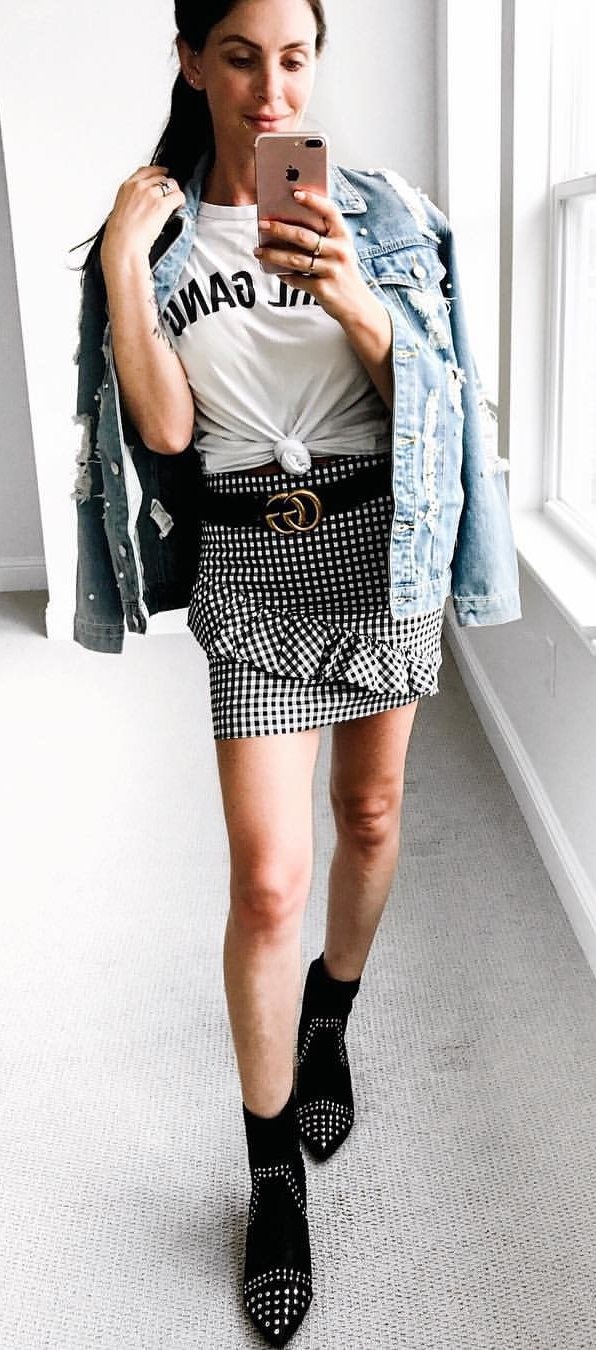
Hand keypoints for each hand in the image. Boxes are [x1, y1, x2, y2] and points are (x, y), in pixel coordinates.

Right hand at [100, 165, 185, 271]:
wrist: (123, 243)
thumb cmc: (121, 232)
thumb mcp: (121, 208)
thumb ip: (132, 199)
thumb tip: (143, 201)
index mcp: (127, 186)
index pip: (146, 170)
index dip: (158, 171)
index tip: (163, 173)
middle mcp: (139, 187)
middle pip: (161, 177)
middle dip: (167, 186)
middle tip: (170, 196)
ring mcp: (150, 194)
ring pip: (171, 184)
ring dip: (174, 193)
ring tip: (174, 203)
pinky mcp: (161, 205)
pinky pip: (178, 196)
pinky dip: (180, 201)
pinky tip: (178, 207)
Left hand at [254, 188, 371, 326]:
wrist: (357, 305)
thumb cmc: (342, 273)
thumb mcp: (340, 251)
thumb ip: (324, 237)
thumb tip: (289, 224)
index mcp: (343, 237)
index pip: (330, 212)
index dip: (313, 201)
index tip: (295, 193)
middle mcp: (339, 251)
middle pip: (304, 236)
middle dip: (279, 229)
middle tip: (261, 224)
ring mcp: (331, 270)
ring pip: (295, 259)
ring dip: (273, 254)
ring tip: (258, 250)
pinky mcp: (323, 288)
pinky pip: (297, 279)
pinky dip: (284, 276)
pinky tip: (275, 272)